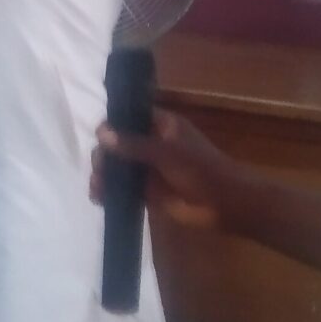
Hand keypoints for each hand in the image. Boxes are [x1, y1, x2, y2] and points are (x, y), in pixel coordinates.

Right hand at [95, 109, 236, 218]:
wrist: (223, 203)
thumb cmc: (200, 169)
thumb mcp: (166, 152)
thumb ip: (133, 144)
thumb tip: (100, 132)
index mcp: (162, 126)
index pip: (130, 118)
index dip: (112, 125)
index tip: (98, 137)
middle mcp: (153, 144)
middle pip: (119, 144)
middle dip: (104, 155)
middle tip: (98, 168)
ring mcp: (150, 168)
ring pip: (120, 167)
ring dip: (104, 175)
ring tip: (97, 187)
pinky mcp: (149, 191)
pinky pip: (125, 188)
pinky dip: (111, 192)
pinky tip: (100, 198)